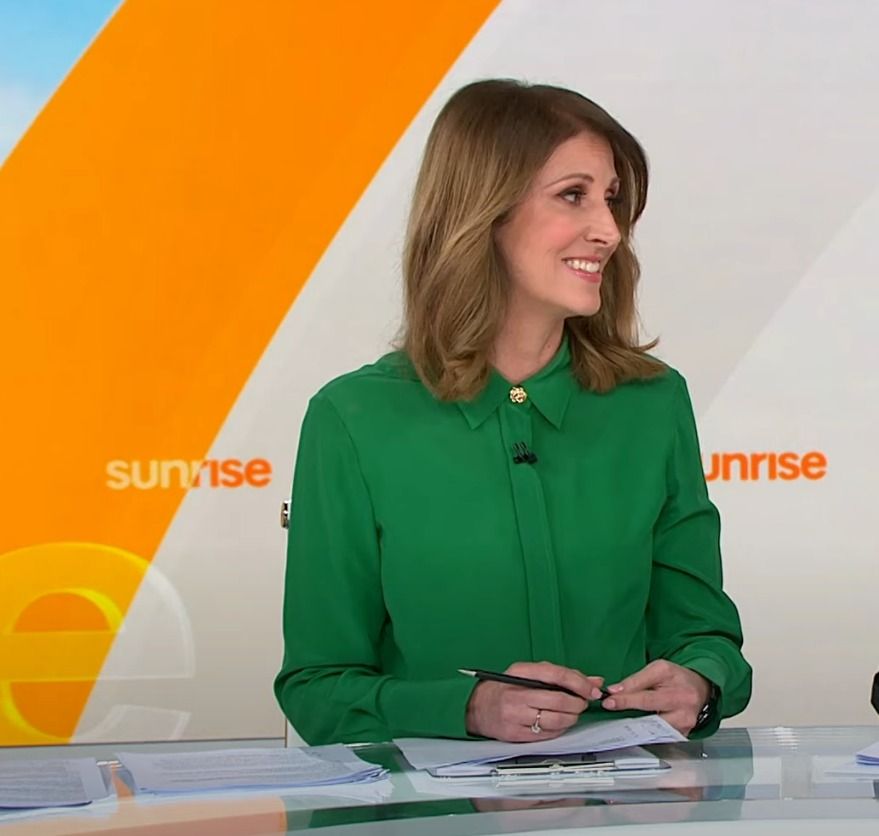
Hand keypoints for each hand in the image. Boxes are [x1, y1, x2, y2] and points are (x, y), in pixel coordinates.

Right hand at [465, 661, 604, 741]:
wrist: (476, 707)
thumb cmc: (504, 688)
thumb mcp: (527, 674)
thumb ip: (560, 676)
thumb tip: (592, 681)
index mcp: (520, 673)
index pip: (556, 675)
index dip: (579, 683)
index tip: (592, 689)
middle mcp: (517, 694)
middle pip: (559, 700)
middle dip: (578, 703)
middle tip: (583, 702)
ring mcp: (515, 716)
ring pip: (556, 720)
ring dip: (572, 718)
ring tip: (573, 713)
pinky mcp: (516, 734)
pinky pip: (547, 734)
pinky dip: (560, 729)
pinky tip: (560, 723)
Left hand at [601, 660, 709, 734]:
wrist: (700, 687)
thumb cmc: (677, 678)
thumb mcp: (657, 669)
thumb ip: (635, 680)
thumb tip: (615, 691)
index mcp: (675, 685)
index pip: (646, 694)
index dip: (625, 699)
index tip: (609, 701)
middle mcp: (682, 704)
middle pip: (650, 715)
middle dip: (628, 716)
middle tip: (612, 713)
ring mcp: (685, 722)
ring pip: (655, 730)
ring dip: (636, 728)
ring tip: (622, 724)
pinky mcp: (684, 734)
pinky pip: (662, 736)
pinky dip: (648, 734)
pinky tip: (637, 730)